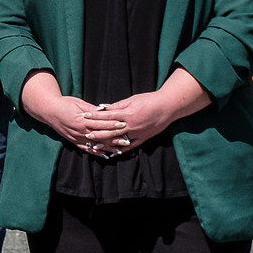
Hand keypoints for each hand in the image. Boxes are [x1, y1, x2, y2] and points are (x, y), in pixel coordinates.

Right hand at [20, 72, 126, 154]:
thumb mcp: (78, 102)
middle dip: (114, 138)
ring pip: (95, 144)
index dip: (113, 124)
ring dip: (107, 148)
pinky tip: (105, 156)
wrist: (48, 110)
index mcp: (82, 119)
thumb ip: (92, 109)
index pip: (101, 123)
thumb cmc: (64, 103)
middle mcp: (80, 130)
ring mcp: (76, 137)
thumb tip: (105, 111)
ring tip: (120, 150)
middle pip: (100, 135)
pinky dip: (96, 153)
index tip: (124, 124)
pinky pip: (86, 149)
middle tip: (127, 140)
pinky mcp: (73, 141)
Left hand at [96, 69, 212, 148]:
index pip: (106, 116)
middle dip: (97, 133)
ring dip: (105, 143)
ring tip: (94, 146)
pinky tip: (113, 153)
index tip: (85, 116)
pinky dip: (121, 150)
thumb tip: (103, 108)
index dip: (95, 117)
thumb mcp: (132, 100)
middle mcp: (131, 125)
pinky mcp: (143, 138)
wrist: (167, 106)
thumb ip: (117, 106)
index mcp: (127, 113)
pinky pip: (130, 146)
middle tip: (86, 134)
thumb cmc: (149, 100)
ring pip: (118, 140)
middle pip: (110, 130)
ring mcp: (137, 133)